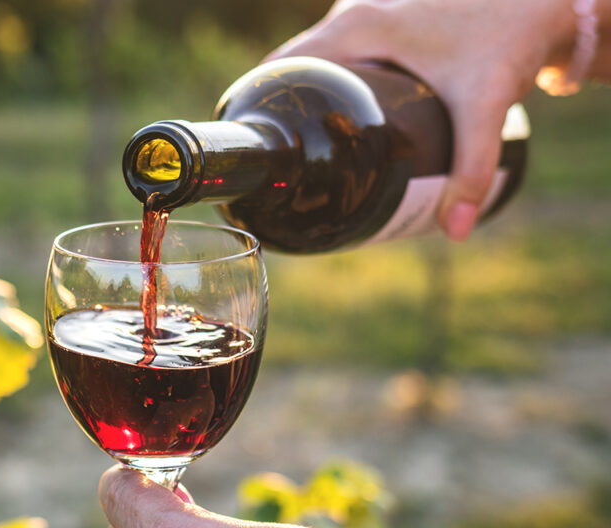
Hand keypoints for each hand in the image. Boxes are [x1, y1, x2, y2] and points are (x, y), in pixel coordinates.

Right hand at [265, 0, 578, 240]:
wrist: (544, 1)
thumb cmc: (510, 39)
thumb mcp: (487, 107)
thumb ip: (472, 171)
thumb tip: (455, 233)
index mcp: (356, 26)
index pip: (284, 66)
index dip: (262, 103)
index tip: (256, 147)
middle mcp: (353, 13)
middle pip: (297, 66)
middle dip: (287, 109)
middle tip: (285, 162)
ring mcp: (367, 10)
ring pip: (319, 58)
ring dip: (307, 94)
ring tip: (304, 145)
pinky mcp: (384, 18)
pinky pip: (339, 51)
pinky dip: (330, 78)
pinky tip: (332, 111)